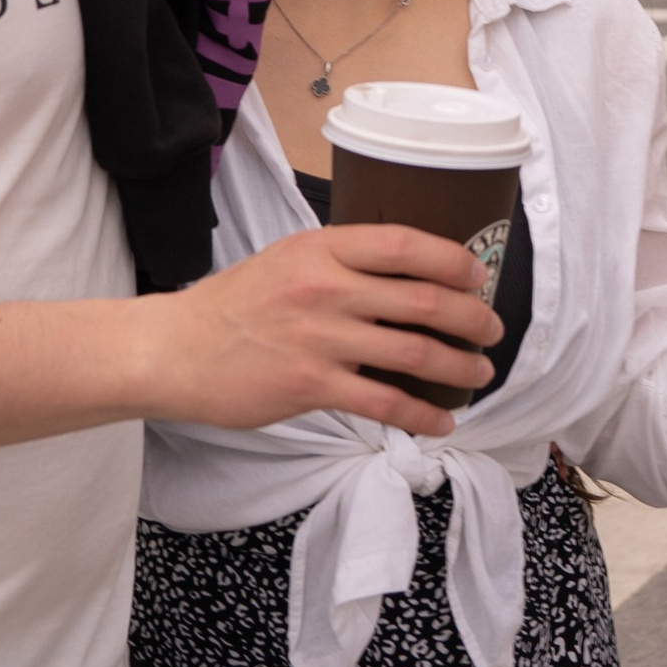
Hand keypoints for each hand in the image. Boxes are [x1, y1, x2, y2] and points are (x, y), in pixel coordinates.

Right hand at [136, 224, 500, 439]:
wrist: (174, 350)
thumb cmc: (232, 306)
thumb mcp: (286, 260)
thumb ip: (339, 262)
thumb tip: (402, 273)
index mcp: (321, 248)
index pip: (404, 244)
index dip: (452, 260)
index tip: (478, 276)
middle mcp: (326, 287)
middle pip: (422, 299)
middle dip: (471, 317)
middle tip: (492, 330)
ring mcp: (320, 338)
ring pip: (412, 352)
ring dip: (458, 366)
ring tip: (479, 374)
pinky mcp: (310, 385)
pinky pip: (383, 402)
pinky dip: (421, 414)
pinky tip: (442, 421)